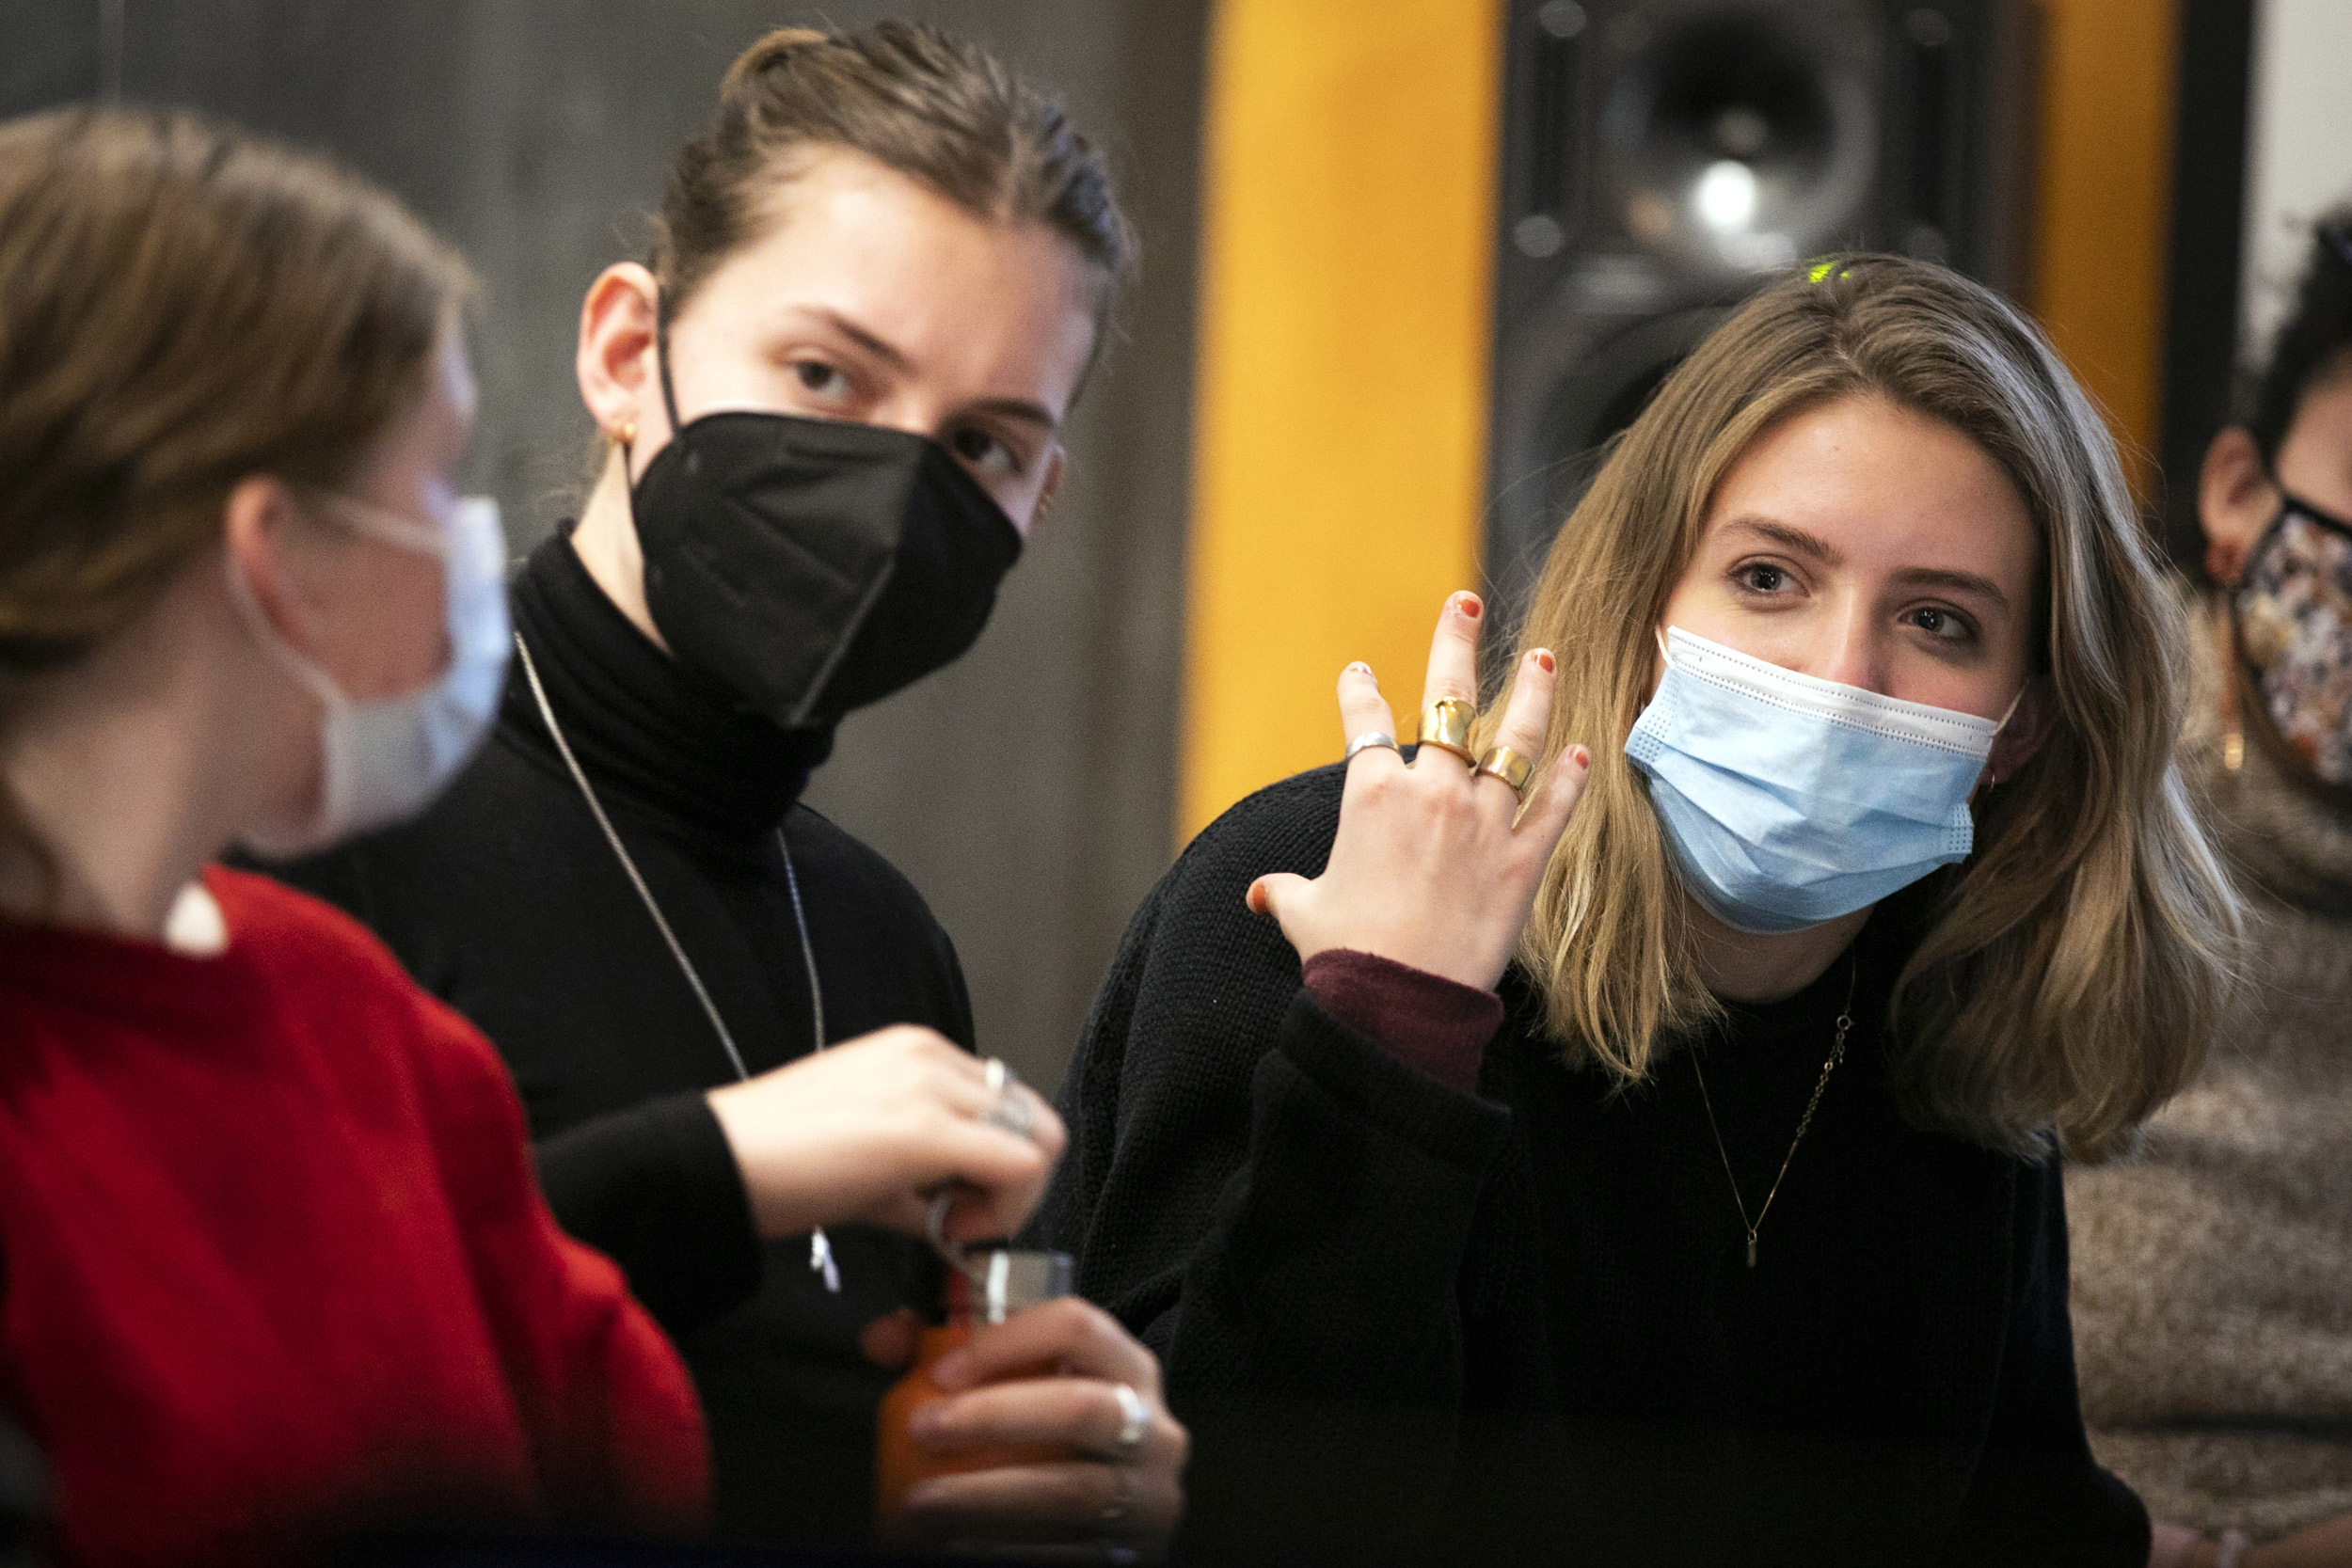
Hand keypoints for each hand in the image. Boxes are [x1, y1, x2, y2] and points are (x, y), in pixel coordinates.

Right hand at [704, 1026, 1063, 1241]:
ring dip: (1009, 1197)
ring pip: (1038, 1140)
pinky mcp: (923, 1130)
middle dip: (1012, 1182)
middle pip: (1032, 1119)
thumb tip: (952, 1212)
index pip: (1006, 1104)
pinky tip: (948, 1232)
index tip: (949, 1207)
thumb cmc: (777, 1163)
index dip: (993, 1164)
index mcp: (918, 1052)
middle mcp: (932, 1055)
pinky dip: (1002, 1211)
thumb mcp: (865, 1156)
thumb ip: (918, 1174)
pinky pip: (1019, 1166)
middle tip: (958, 1222)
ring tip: (946, 1226)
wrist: (715, 1163)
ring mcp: (931, 1087)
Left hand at [871, 1297, 1186, 1560]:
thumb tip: (886, 1338)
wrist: (1112, 1516)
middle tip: (923, 1428)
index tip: (943, 1371)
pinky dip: (1006, 1548)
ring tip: (922, 1502)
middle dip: (993, 1416)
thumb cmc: (1058, 1437)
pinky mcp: (1134, 1552)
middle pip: (1080, 1408)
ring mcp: (1148, 1495)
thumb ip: (953, 1352)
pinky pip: (1068, 1551)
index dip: (1007, 1342)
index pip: (1077, 1327)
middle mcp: (1152, 1427)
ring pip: (1071, 1492)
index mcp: (1128, 1369)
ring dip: (986, 1497)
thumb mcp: (1028, 1386)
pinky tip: (959, 1545)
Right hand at [1247, 590, 1589, 990]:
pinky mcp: (1524, 861)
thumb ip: (1286, 891)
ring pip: (1515, 742)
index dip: (1358, 694)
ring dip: (1532, 695)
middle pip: (1449, 703)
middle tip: (1466, 602)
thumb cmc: (1344, 954)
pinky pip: (1553, 808)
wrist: (1398, 1001)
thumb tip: (1259, 893)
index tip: (1358, 674)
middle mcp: (1432, 792)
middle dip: (1455, 644)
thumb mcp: (1304, 912)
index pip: (1362, 724)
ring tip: (1543, 657)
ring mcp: (1483, 822)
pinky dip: (1568, 779)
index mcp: (1372, 795)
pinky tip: (1581, 752)